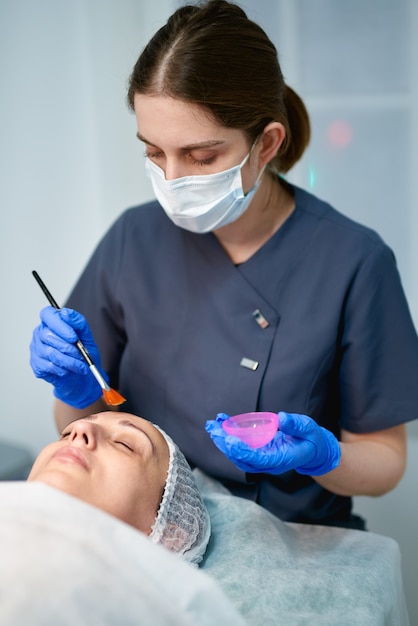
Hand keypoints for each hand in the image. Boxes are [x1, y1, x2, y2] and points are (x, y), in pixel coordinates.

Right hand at [30, 306, 106, 408]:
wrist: (83, 377)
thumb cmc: (83, 354)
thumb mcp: (86, 337)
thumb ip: (78, 323)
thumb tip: (66, 313)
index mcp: (51, 322)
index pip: (47, 314)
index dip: (59, 325)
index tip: (74, 337)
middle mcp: (40, 334)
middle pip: (48, 336)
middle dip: (68, 348)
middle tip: (81, 355)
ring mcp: (36, 350)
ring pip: (49, 353)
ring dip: (69, 361)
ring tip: (80, 365)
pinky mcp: (36, 365)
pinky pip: (48, 366)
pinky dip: (62, 370)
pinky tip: (68, 370)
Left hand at [205, 412, 339, 475]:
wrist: (312, 450)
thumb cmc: (311, 439)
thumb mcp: (309, 429)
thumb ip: (296, 425)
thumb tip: (281, 417)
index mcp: (282, 459)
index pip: (259, 460)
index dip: (243, 451)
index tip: (230, 440)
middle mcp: (269, 463)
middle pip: (243, 458)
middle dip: (226, 445)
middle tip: (214, 430)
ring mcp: (262, 458)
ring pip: (238, 454)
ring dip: (224, 441)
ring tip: (212, 425)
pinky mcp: (258, 451)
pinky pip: (241, 446)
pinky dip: (230, 435)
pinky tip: (222, 421)